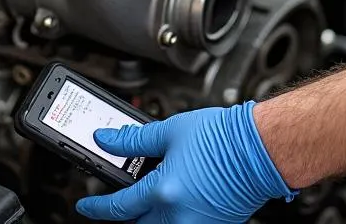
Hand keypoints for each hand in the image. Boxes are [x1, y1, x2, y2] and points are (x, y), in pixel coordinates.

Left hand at [76, 103, 296, 222]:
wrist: (260, 148)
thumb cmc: (223, 137)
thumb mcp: (170, 129)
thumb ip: (134, 139)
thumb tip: (107, 140)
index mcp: (165, 193)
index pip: (119, 208)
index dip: (97, 207)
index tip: (86, 205)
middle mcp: (180, 216)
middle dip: (125, 214)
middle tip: (117, 198)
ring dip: (151, 215)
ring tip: (152, 190)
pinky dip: (175, 213)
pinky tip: (178, 190)